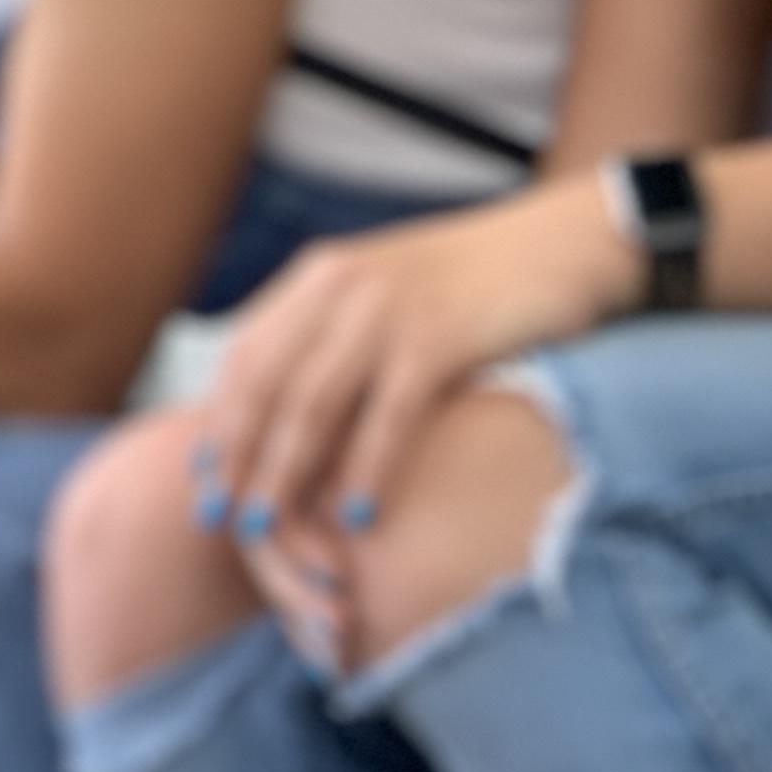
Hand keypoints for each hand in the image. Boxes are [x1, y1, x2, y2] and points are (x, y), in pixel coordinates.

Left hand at [192, 173, 641, 550]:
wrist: (566, 242)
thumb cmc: (486, 293)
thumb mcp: (397, 307)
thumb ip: (347, 346)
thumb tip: (307, 424)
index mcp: (321, 278)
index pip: (247, 355)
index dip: (220, 422)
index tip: (205, 482)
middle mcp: (340, 284)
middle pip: (265, 381)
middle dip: (236, 455)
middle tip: (215, 520)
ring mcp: (387, 307)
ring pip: (312, 399)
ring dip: (281, 470)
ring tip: (263, 529)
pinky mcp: (439, 334)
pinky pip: (387, 411)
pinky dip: (367, 467)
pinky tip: (356, 516)